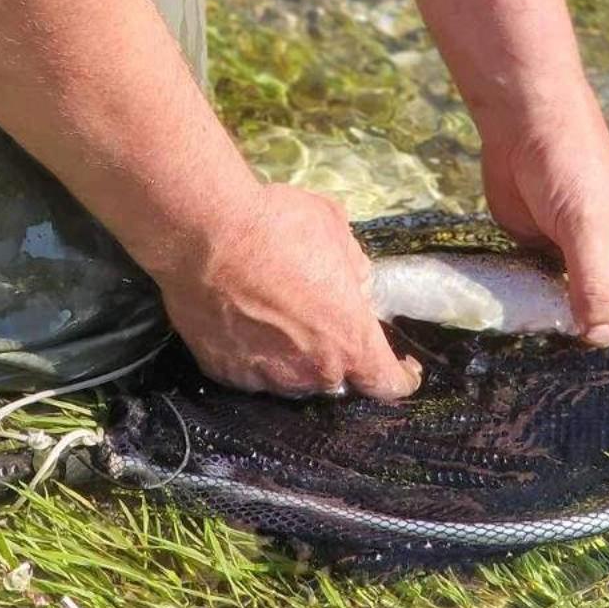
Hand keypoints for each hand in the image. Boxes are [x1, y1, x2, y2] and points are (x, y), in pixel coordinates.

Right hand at [157, 184, 422, 400]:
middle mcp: (310, 371)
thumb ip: (353, 265)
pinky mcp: (224, 371)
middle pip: (335, 377)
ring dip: (295, 358)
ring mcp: (265, 376)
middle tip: (320, 316)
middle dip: (336, 353)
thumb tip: (354, 284)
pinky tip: (243, 320)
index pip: (387, 382)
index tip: (403, 369)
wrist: (205, 233)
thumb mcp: (334, 228)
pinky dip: (255, 354)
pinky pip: (251, 371)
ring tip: (277, 316)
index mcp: (348, 339)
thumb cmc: (277, 225)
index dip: (400, 377)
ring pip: (292, 378)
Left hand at [480, 77, 608, 345]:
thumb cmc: (574, 166)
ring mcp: (589, 257)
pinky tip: (545, 346)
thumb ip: (599, 287)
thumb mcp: (592, 230)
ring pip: (597, 307)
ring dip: (588, 331)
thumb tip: (600, 339)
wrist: (520, 129)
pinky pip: (558, 297)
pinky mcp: (551, 257)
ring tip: (582, 375)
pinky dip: (553, 316)